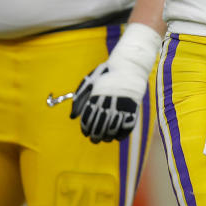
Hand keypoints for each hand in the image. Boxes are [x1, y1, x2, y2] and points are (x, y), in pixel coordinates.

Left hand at [69, 23, 161, 143]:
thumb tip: (72, 116)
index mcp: (96, 96)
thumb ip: (80, 98)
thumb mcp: (90, 81)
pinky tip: (117, 136)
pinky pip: (127, 127)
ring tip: (105, 139)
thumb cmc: (107, 73)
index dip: (86, 129)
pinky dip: (121, 135)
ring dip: (107, 137)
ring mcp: (121, 106)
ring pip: (112, 129)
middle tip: (94, 140)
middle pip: (99, 127)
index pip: (88, 119)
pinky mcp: (133, 108)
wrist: (129, 65)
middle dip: (95, 136)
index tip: (86, 133)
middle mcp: (108, 102)